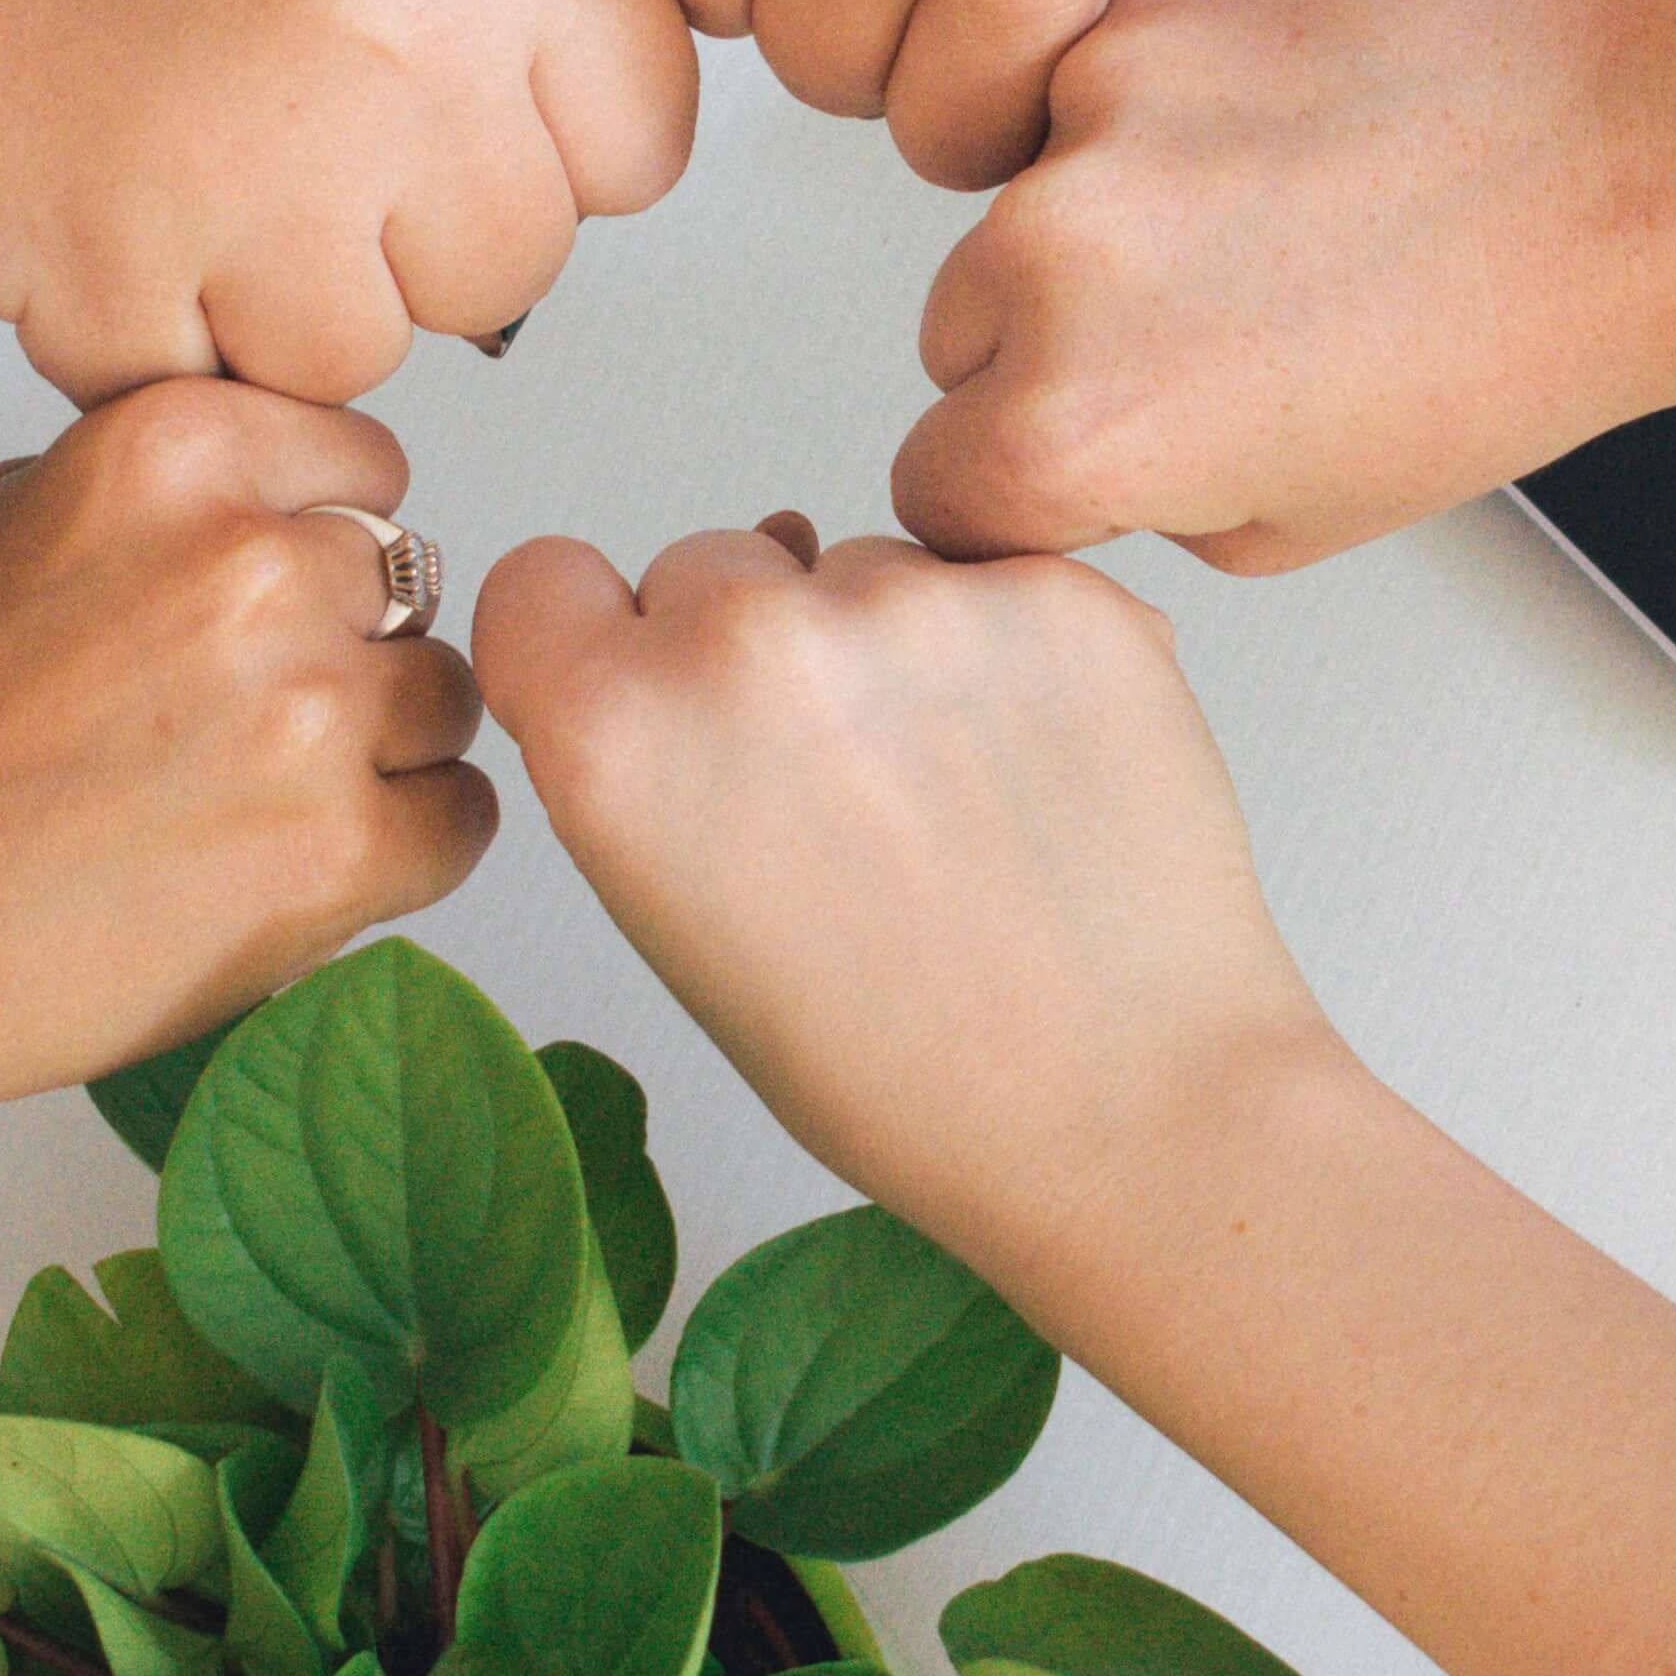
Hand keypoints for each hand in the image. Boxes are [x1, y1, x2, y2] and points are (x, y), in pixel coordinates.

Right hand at [0, 0, 699, 402]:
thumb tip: (586, 164)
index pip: (640, 143)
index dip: (554, 138)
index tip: (467, 106)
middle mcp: (381, 53)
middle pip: (508, 271)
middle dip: (418, 228)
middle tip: (298, 125)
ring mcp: (237, 176)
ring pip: (358, 358)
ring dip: (281, 294)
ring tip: (188, 153)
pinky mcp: (93, 270)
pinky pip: (192, 388)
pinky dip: (144, 323)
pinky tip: (101, 189)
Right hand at [0, 383, 495, 1124]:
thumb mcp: (5, 519)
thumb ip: (164, 489)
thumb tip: (282, 500)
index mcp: (175, 452)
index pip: (368, 467)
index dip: (324, 547)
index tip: (268, 609)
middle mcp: (255, 562)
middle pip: (412, 589)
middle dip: (346, 653)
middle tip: (236, 729)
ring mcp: (307, 707)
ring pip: (448, 701)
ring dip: (382, 753)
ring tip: (253, 802)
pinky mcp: (338, 847)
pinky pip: (459, 819)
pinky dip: (399, 850)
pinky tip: (289, 866)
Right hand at [473, 518, 1331, 1267]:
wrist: (1130, 1111)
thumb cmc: (907, 1075)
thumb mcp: (685, 939)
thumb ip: (643, 769)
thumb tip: (676, 647)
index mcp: (619, 737)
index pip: (544, 583)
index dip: (597, 640)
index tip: (648, 691)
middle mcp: (746, 642)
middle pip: (705, 565)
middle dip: (750, 650)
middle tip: (837, 790)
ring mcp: (910, 599)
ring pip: (858, 564)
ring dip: (889, 645)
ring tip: (959, 799)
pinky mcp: (1056, 589)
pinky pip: (991, 574)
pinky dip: (1010, 647)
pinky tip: (1044, 771)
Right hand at [900, 0, 1675, 569]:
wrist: (1622, 169)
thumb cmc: (1498, 348)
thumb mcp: (1287, 525)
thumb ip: (1128, 498)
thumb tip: (1057, 454)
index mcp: (1074, 424)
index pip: (935, 481)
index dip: (1015, 485)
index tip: (1083, 460)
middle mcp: (1052, 259)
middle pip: (957, 328)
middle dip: (1049, 343)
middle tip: (1210, 331)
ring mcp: (1095, 107)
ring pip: (1019, 188)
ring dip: (1101, 211)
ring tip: (1266, 219)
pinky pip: (1095, 70)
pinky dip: (1161, 101)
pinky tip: (1277, 129)